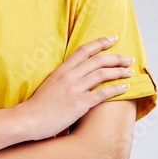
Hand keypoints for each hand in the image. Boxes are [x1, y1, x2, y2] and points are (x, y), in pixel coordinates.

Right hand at [19, 36, 134, 141]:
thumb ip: (63, 78)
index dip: (101, 42)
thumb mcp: (50, 84)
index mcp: (62, 69)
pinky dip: (116, 89)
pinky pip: (103, 93)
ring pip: (103, 74)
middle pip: (98, 60)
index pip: (84, 50)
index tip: (113, 38)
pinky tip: (125, 88)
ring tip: (130, 72)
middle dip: (116, 58)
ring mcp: (74, 89)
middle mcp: (69, 76)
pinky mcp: (79, 104)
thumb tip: (76, 75)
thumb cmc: (37, 106)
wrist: (27, 120)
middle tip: (128, 58)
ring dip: (119, 71)